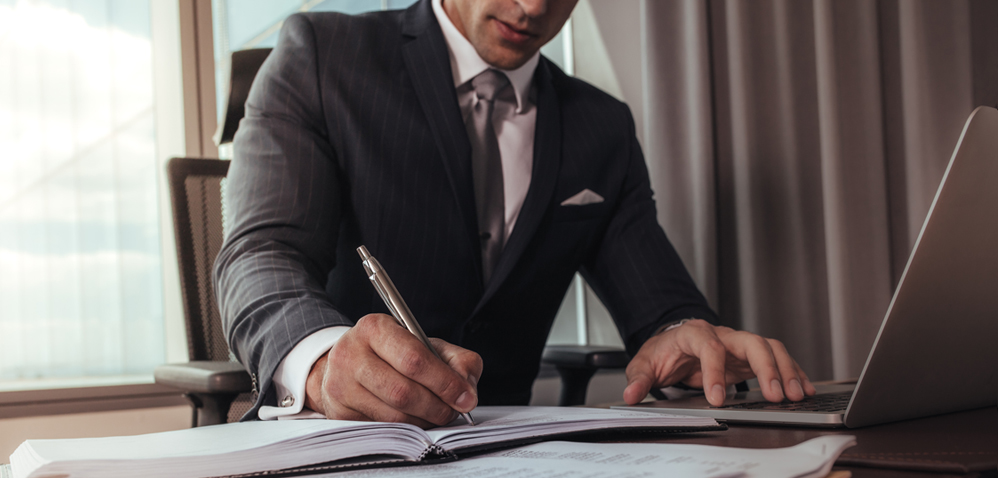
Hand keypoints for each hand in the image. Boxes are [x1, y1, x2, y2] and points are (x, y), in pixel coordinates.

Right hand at [305, 314, 482, 427]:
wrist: (348, 363)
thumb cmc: (392, 353)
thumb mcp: (424, 344)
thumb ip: (455, 359)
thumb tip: (467, 391)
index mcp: (374, 328)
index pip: (414, 359)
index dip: (445, 382)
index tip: (466, 397)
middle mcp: (351, 355)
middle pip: (403, 392)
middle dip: (437, 406)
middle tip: (454, 411)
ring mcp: (340, 386)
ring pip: (393, 416)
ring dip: (424, 421)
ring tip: (438, 414)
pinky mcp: (339, 413)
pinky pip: (383, 429)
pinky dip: (408, 429)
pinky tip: (417, 419)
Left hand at [622, 319, 815, 405]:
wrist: (673, 342)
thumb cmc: (663, 351)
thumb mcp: (644, 363)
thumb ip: (639, 378)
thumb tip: (632, 393)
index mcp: (694, 333)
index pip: (709, 347)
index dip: (714, 371)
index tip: (716, 398)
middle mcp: (722, 335)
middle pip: (751, 342)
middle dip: (766, 367)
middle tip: (775, 395)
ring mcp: (739, 345)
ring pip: (770, 348)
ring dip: (786, 370)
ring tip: (795, 395)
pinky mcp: (750, 357)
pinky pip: (777, 359)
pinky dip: (793, 372)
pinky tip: (804, 389)